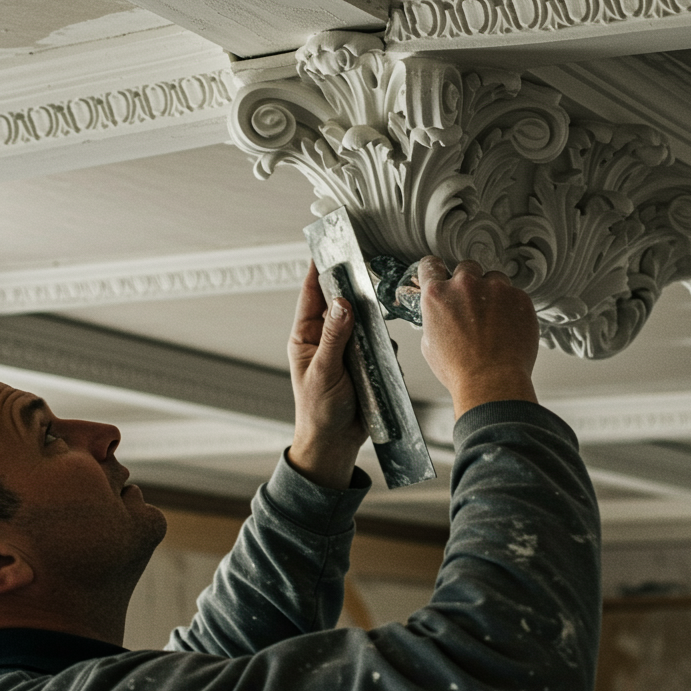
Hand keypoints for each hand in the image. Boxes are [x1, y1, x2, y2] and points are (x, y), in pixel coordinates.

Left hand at [287, 262, 366, 488]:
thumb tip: (341, 302)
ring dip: (372, 323)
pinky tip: (384, 357)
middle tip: (367, 274)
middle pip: (341, 302)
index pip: (312, 293)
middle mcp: (326, 338)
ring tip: (377, 323)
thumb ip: (334, 336)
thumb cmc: (318, 411)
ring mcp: (347, 350)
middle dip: (354, 290)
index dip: (319, 269)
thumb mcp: (323, 371)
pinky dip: (384, 346)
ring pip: (364, 322)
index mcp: (306, 336)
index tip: (329, 246)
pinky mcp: (366, 363)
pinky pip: (379, 344)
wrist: (335, 444)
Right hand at [418, 257, 538, 418]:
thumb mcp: (430, 343)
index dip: (435, 269)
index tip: (440, 272)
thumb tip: (439, 313)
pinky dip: (512, 307)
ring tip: (493, 320)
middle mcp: (464, 285)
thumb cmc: (459, 370)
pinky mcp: (519, 297)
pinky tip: (508, 329)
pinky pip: (515, 294)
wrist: (492, 382)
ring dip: (492, 293)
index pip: (430, 265)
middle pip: (466, 268)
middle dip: (468, 283)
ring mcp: (495, 289)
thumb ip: (434, 318)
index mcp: (437, 294)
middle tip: (472, 306)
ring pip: (494, 279)